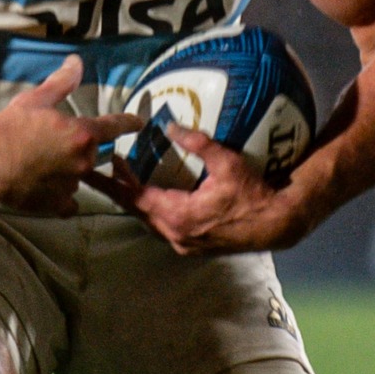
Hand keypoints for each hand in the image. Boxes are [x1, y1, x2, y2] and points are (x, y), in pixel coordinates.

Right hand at [0, 58, 138, 215]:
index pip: (116, 126)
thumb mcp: (34, 100)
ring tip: (43, 163)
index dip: (129, 122)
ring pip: (79, 175)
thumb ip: (61, 83)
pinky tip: (46, 186)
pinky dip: (61, 194)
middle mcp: (83, 162)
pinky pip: (69, 199)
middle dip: (79, 146)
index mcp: (83, 135)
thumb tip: (77, 62)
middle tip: (53, 141)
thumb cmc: (9, 128)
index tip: (139, 122)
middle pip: (93, 152)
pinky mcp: (58, 204)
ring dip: (68, 169)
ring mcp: (72, 185)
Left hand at [105, 125, 311, 253]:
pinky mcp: (190, 247)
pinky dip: (149, 213)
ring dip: (133, 203)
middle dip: (117, 191)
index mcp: (179, 216)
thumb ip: (197, 143)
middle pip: (136, 211)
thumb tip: (170, 126)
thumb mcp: (227, 162)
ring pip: (147, 222)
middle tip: (98, 174)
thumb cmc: (253, 193)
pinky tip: (146, 200)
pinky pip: (160, 228)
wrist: (276, 225)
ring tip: (119, 183)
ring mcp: (182, 244)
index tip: (109, 161)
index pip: (137, 197)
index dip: (120, 179)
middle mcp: (175, 234)